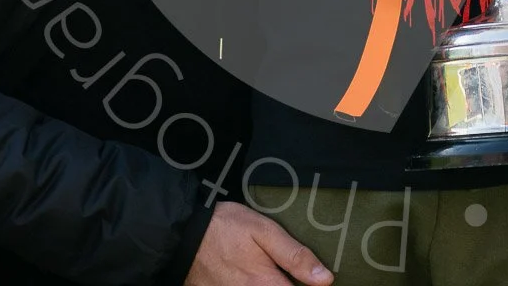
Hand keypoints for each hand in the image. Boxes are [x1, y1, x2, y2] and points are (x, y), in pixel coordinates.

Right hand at [186, 202, 332, 285]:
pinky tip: (249, 273)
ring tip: (266, 269)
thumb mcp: (264, 231)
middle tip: (283, 268)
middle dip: (288, 284)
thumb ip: (295, 256)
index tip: (316, 281)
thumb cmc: (225, 228)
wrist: (182, 234)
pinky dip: (254, 285)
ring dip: (268, 283)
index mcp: (267, 285)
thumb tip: (325, 279)